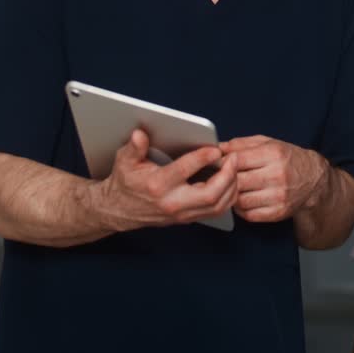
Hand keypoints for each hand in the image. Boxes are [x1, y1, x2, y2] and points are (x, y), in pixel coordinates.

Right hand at [95, 129, 238, 231]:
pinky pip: (216, 211)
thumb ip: (135, 147)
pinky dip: (228, 197)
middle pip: (210, 195)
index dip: (202, 158)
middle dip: (227, 176)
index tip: (215, 149)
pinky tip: (230, 181)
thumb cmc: (125, 182)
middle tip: (233, 158)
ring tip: (234, 167)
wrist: (119, 210)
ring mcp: (182, 214)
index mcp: (157, 185)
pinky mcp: (188, 218)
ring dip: (231, 187)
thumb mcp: (124, 161)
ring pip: (218, 206)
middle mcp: (172, 202)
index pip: (184, 172)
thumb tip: (139, 133)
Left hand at [218, 135, 328, 222]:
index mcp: (274, 154)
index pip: (237, 159)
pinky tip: (242, 200)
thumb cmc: (288, 159)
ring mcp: (279, 196)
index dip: (222, 162)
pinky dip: (240, 209)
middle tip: (218, 179)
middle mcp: (277, 175)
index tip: (216, 163)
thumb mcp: (268, 143)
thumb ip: (241, 144)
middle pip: (237, 181)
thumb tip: (217, 148)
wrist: (314, 181)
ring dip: (231, 196)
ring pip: (240, 200)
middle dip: (224, 180)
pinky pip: (249, 214)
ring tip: (231, 190)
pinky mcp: (278, 212)